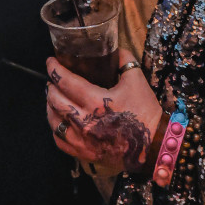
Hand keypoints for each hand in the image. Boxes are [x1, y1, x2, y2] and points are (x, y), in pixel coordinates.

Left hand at [46, 49, 161, 172]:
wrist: (153, 145)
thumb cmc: (145, 112)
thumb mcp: (137, 81)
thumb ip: (124, 61)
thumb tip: (115, 50)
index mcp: (95, 101)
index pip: (65, 82)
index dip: (54, 70)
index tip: (51, 62)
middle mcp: (83, 122)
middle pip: (55, 100)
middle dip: (51, 87)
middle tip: (53, 80)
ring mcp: (81, 140)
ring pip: (53, 121)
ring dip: (50, 106)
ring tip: (53, 98)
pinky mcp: (83, 153)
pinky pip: (59, 140)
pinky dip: (56, 128)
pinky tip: (59, 120)